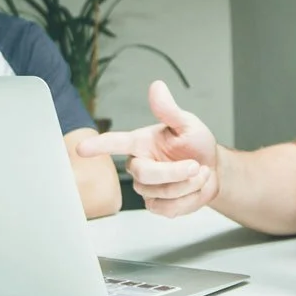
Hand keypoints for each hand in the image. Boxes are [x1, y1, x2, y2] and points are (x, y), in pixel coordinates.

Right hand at [76, 81, 218, 217]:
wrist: (213, 170)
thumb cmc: (196, 144)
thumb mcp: (187, 124)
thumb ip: (169, 110)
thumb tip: (157, 86)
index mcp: (141, 142)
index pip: (115, 143)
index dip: (98, 145)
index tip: (81, 149)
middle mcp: (139, 164)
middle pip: (145, 174)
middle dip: (175, 172)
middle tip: (196, 165)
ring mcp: (146, 188)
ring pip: (161, 193)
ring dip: (188, 185)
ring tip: (199, 172)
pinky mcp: (155, 205)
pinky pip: (168, 209)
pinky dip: (189, 200)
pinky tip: (193, 189)